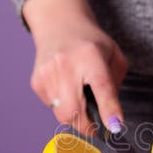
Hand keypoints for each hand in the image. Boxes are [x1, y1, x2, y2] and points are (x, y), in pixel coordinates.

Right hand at [24, 0, 127, 135]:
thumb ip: (116, 84)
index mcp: (90, 55)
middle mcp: (65, 64)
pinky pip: (53, 108)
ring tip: (81, 96)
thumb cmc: (91, 43)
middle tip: (97, 126)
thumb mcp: (114, 56)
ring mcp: (47, 74)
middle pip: (74, 110)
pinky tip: (67, 88)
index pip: (101, 87)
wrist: (59, 25)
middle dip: (87, 125)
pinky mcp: (36, 83)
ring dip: (76, 115)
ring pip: (62, 114)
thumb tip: (111, 116)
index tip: (114, 127)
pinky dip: (63, 105)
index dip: (108, 110)